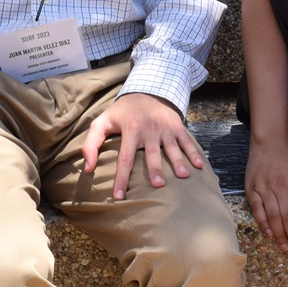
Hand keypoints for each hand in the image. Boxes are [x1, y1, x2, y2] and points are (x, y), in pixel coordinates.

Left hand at [81, 92, 204, 201]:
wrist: (147, 90)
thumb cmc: (122, 113)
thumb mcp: (102, 122)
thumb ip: (91, 144)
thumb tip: (88, 168)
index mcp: (131, 129)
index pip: (125, 158)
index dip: (122, 179)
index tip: (119, 197)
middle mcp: (149, 129)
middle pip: (152, 154)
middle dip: (156, 169)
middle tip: (158, 185)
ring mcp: (165, 128)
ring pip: (172, 147)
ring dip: (178, 161)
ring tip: (182, 176)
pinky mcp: (177, 126)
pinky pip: (187, 141)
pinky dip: (194, 153)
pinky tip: (199, 166)